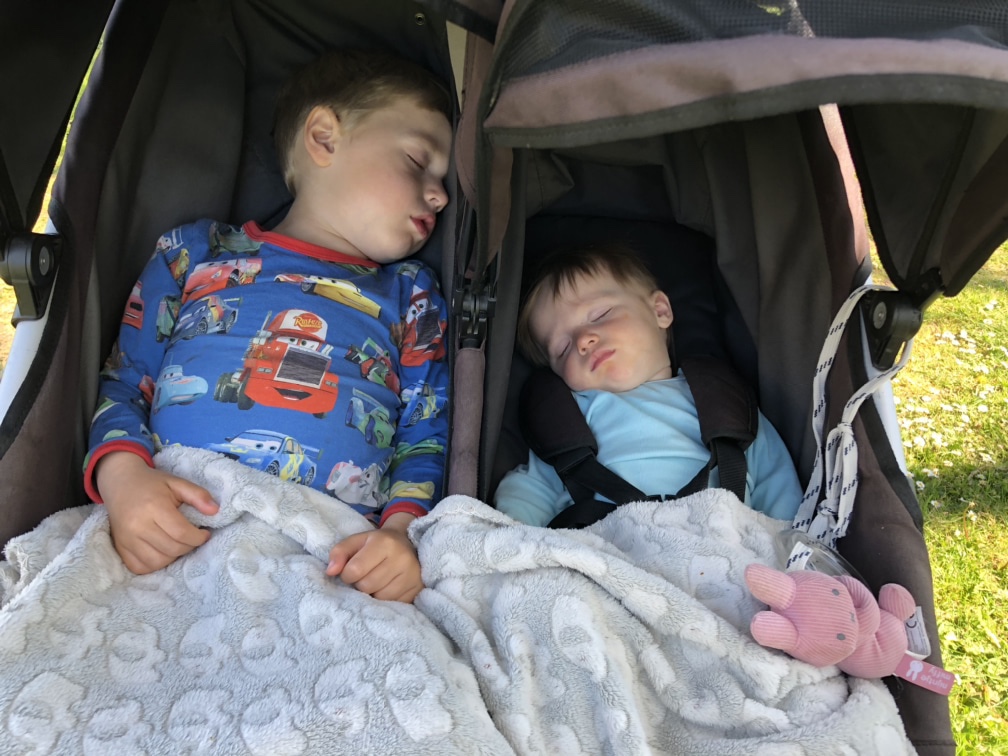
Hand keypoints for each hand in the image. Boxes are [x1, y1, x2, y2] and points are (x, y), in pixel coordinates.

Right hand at [96, 451, 218, 573]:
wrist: (120, 483)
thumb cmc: (152, 484)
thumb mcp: (177, 483)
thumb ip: (198, 495)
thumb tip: (215, 511)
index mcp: (153, 507)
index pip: (181, 533)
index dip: (198, 537)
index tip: (205, 533)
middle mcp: (137, 526)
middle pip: (171, 549)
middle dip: (189, 547)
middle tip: (192, 538)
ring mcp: (126, 539)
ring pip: (157, 562)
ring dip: (173, 557)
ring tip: (178, 544)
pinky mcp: (120, 548)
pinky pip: (141, 567)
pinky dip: (155, 564)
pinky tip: (162, 551)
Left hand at [326, 512, 421, 601]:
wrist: (407, 544)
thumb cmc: (377, 544)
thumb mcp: (357, 541)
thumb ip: (339, 552)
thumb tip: (330, 572)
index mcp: (384, 542)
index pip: (354, 570)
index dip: (347, 574)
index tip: (351, 570)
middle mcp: (402, 558)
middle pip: (366, 586)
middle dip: (360, 584)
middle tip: (365, 576)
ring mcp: (412, 575)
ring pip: (379, 598)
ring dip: (373, 594)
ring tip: (377, 582)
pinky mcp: (417, 589)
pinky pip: (393, 604)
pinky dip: (385, 600)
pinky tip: (387, 588)